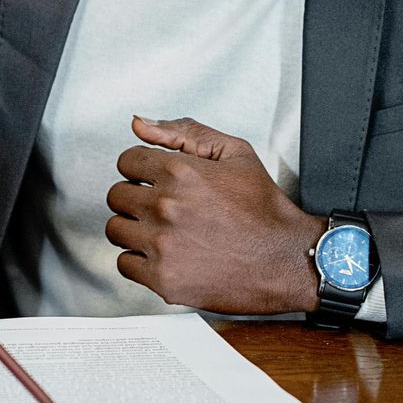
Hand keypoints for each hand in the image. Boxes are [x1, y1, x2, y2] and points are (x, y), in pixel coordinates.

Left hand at [105, 116, 324, 313]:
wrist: (287, 259)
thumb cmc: (265, 210)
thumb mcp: (235, 153)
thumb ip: (184, 132)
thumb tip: (141, 124)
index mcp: (179, 172)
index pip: (127, 161)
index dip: (141, 170)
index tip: (152, 182)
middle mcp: (166, 207)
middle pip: (117, 195)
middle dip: (136, 199)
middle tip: (160, 209)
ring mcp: (162, 245)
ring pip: (116, 229)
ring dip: (134, 229)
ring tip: (161, 232)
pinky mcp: (163, 278)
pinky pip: (124, 265)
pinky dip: (139, 261)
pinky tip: (162, 255)